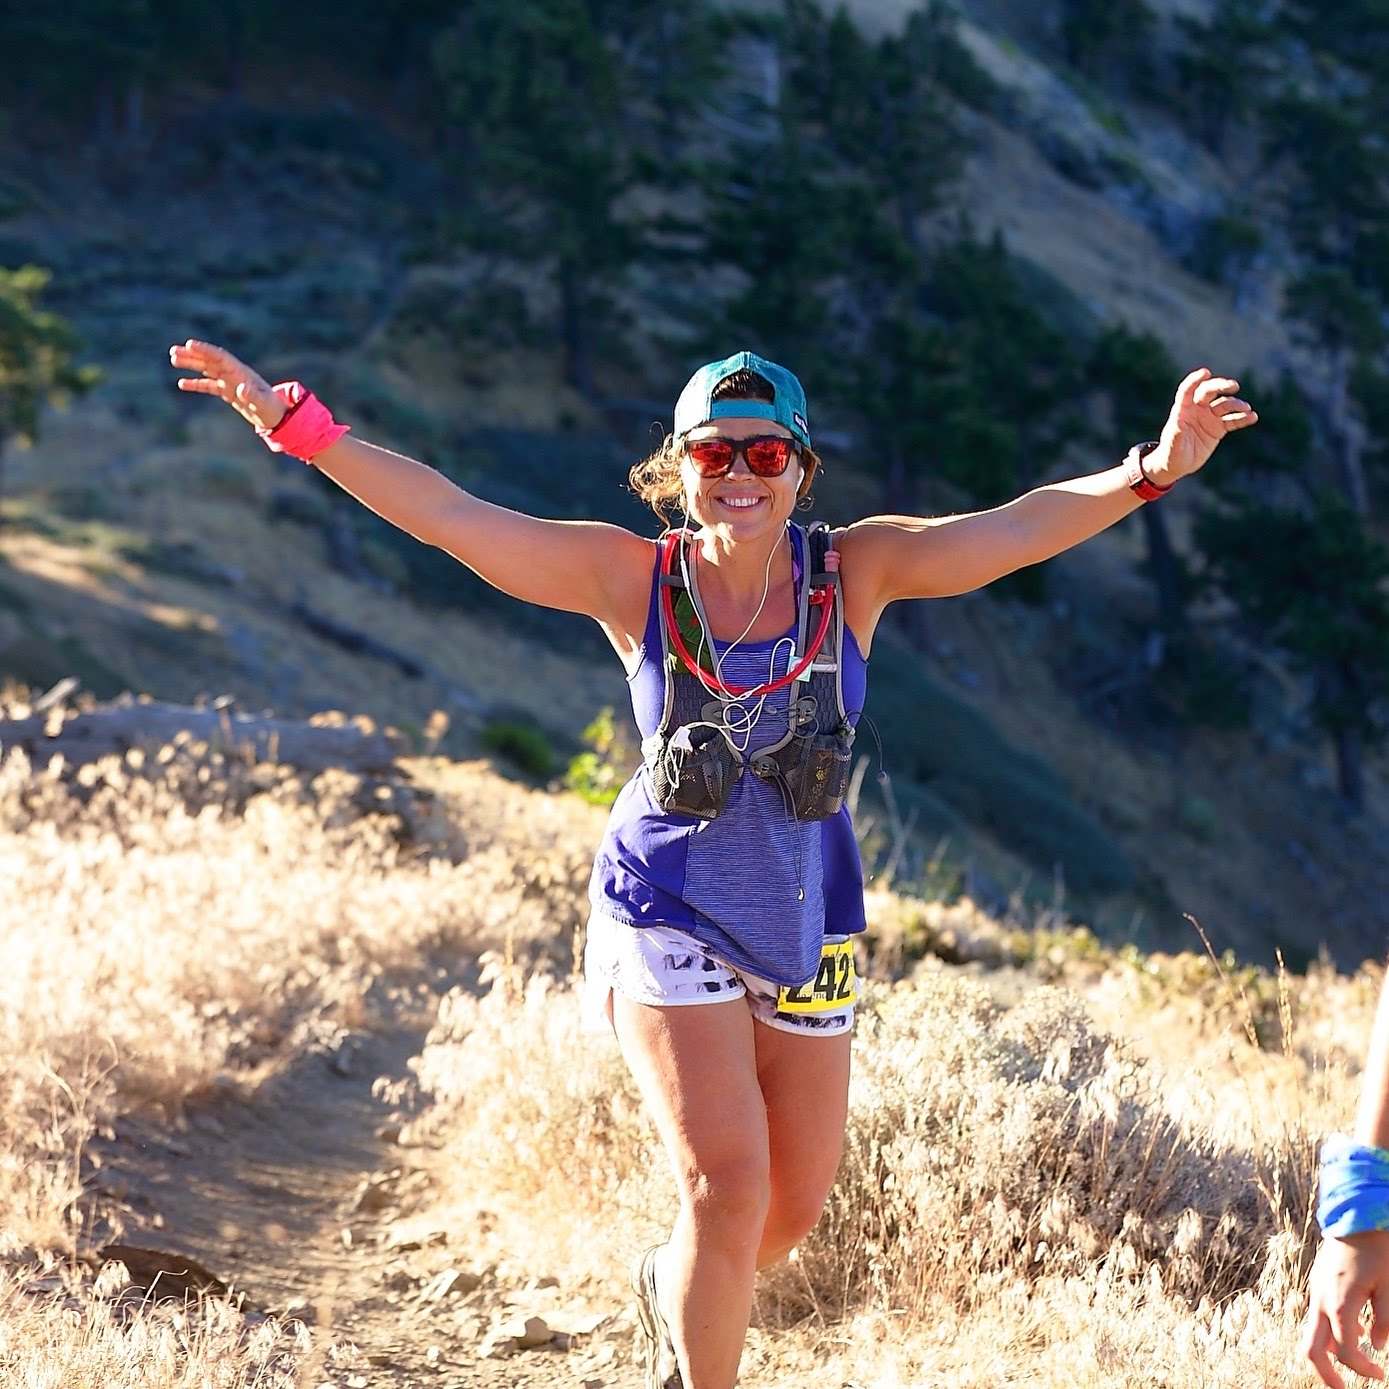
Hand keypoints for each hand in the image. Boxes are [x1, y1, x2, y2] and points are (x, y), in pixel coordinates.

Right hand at [168, 339, 286, 431]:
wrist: (278, 417)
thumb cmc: (273, 409)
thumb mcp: (263, 403)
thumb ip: (252, 396)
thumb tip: (241, 389)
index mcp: (242, 372)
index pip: (221, 357)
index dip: (205, 350)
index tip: (189, 344)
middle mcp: (235, 374)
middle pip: (210, 360)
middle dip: (193, 355)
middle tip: (173, 351)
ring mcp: (231, 382)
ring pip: (207, 370)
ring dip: (191, 364)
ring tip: (173, 360)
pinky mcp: (229, 392)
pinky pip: (209, 385)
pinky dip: (196, 383)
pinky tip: (181, 383)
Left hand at [1145, 367, 1257, 484]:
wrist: (1178, 465)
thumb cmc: (1170, 454)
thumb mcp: (1171, 447)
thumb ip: (1175, 434)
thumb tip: (1179, 421)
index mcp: (1182, 410)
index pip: (1187, 390)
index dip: (1195, 380)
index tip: (1206, 372)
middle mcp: (1197, 410)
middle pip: (1210, 392)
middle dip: (1221, 386)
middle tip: (1234, 386)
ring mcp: (1209, 418)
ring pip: (1224, 405)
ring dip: (1236, 404)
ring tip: (1247, 408)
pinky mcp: (1218, 428)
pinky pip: (1233, 421)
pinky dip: (1243, 418)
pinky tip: (1253, 417)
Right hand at [1303, 1231, 1388, 1387]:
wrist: (1354, 1215)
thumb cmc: (1377, 1250)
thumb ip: (1386, 1320)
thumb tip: (1376, 1347)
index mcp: (1339, 1304)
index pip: (1345, 1352)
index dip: (1363, 1369)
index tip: (1382, 1375)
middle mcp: (1321, 1300)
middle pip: (1311, 1349)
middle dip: (1326, 1375)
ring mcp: (1315, 1290)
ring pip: (1313, 1333)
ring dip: (1331, 1352)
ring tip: (1356, 1360)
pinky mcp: (1317, 1282)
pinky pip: (1318, 1315)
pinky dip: (1332, 1331)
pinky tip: (1357, 1328)